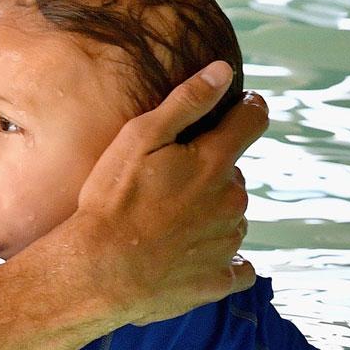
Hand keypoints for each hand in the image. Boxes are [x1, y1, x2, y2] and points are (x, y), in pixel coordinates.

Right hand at [66, 61, 266, 324]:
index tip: (236, 110)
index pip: (252, 120)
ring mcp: (227, 242)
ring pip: (231, 215)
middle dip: (211, 171)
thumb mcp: (140, 138)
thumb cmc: (112, 201)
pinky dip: (221, 258)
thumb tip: (224, 71)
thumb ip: (186, 101)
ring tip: (166, 221)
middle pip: (235, 173)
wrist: (98, 270)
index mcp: (215, 162)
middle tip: (167, 182)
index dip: (246, 110)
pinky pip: (236, 265)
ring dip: (210, 212)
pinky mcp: (218, 278)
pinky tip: (192, 256)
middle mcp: (232, 201)